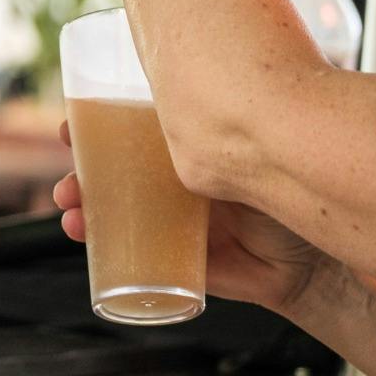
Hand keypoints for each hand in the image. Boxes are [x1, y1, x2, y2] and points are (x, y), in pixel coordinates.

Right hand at [52, 120, 323, 314]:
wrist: (307, 265)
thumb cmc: (285, 200)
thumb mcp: (245, 161)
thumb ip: (217, 144)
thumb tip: (187, 110)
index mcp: (181, 158)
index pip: (128, 137)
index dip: (94, 130)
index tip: (71, 128)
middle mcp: (168, 188)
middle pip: (110, 174)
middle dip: (79, 172)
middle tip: (68, 175)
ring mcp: (166, 223)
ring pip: (110, 210)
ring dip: (81, 204)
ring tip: (69, 206)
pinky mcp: (169, 257)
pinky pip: (126, 250)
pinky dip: (97, 242)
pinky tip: (80, 233)